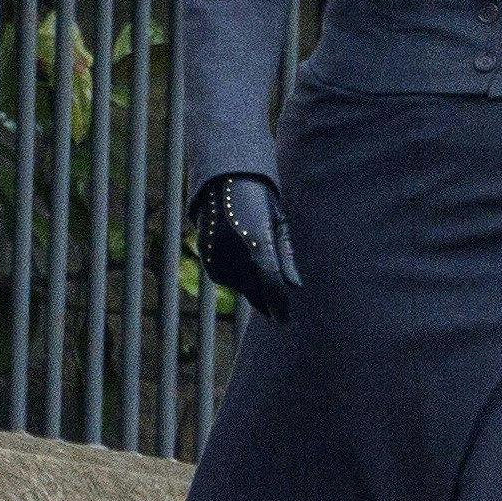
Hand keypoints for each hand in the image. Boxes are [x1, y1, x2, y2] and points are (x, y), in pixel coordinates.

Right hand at [192, 173, 301, 321]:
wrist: (223, 180)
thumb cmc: (259, 200)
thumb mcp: (278, 223)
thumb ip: (286, 258)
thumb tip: (295, 286)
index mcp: (259, 244)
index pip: (272, 287)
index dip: (280, 307)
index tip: (285, 320)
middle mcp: (236, 254)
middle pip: (255, 292)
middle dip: (267, 301)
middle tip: (278, 308)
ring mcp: (218, 256)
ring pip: (239, 286)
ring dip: (251, 286)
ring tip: (257, 266)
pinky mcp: (206, 257)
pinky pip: (224, 277)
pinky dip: (234, 276)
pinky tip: (241, 259)